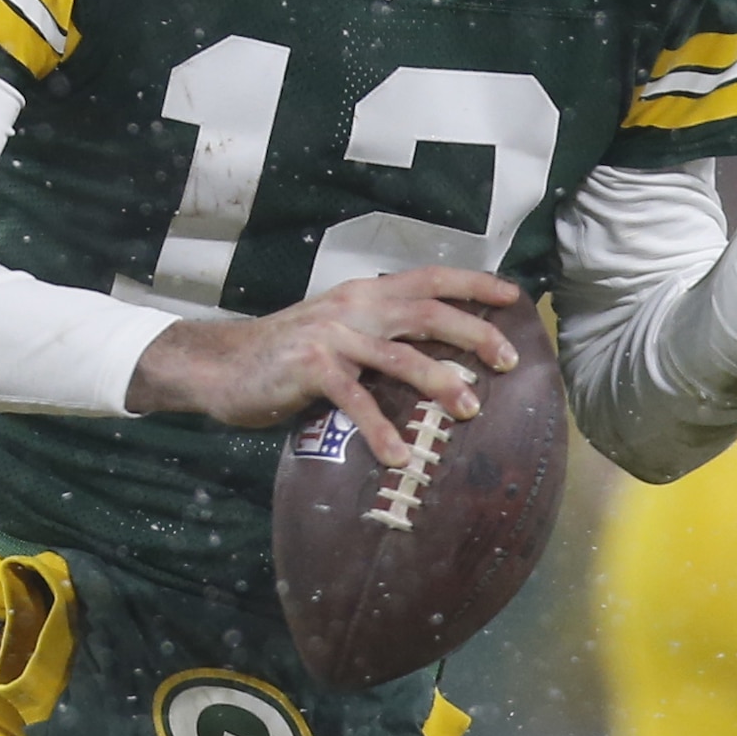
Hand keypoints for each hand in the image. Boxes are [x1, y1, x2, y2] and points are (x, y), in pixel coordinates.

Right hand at [130, 265, 525, 464]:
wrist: (223, 364)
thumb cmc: (286, 355)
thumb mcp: (338, 331)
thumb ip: (379, 336)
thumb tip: (432, 359)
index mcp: (366, 294)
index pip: (429, 278)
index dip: (473, 284)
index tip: (513, 297)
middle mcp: (355, 306)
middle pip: (428, 312)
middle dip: (474, 333)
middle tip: (509, 360)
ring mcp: (333, 336)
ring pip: (401, 355)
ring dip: (440, 382)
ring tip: (469, 410)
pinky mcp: (312, 369)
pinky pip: (355, 401)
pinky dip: (380, 430)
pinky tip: (398, 456)